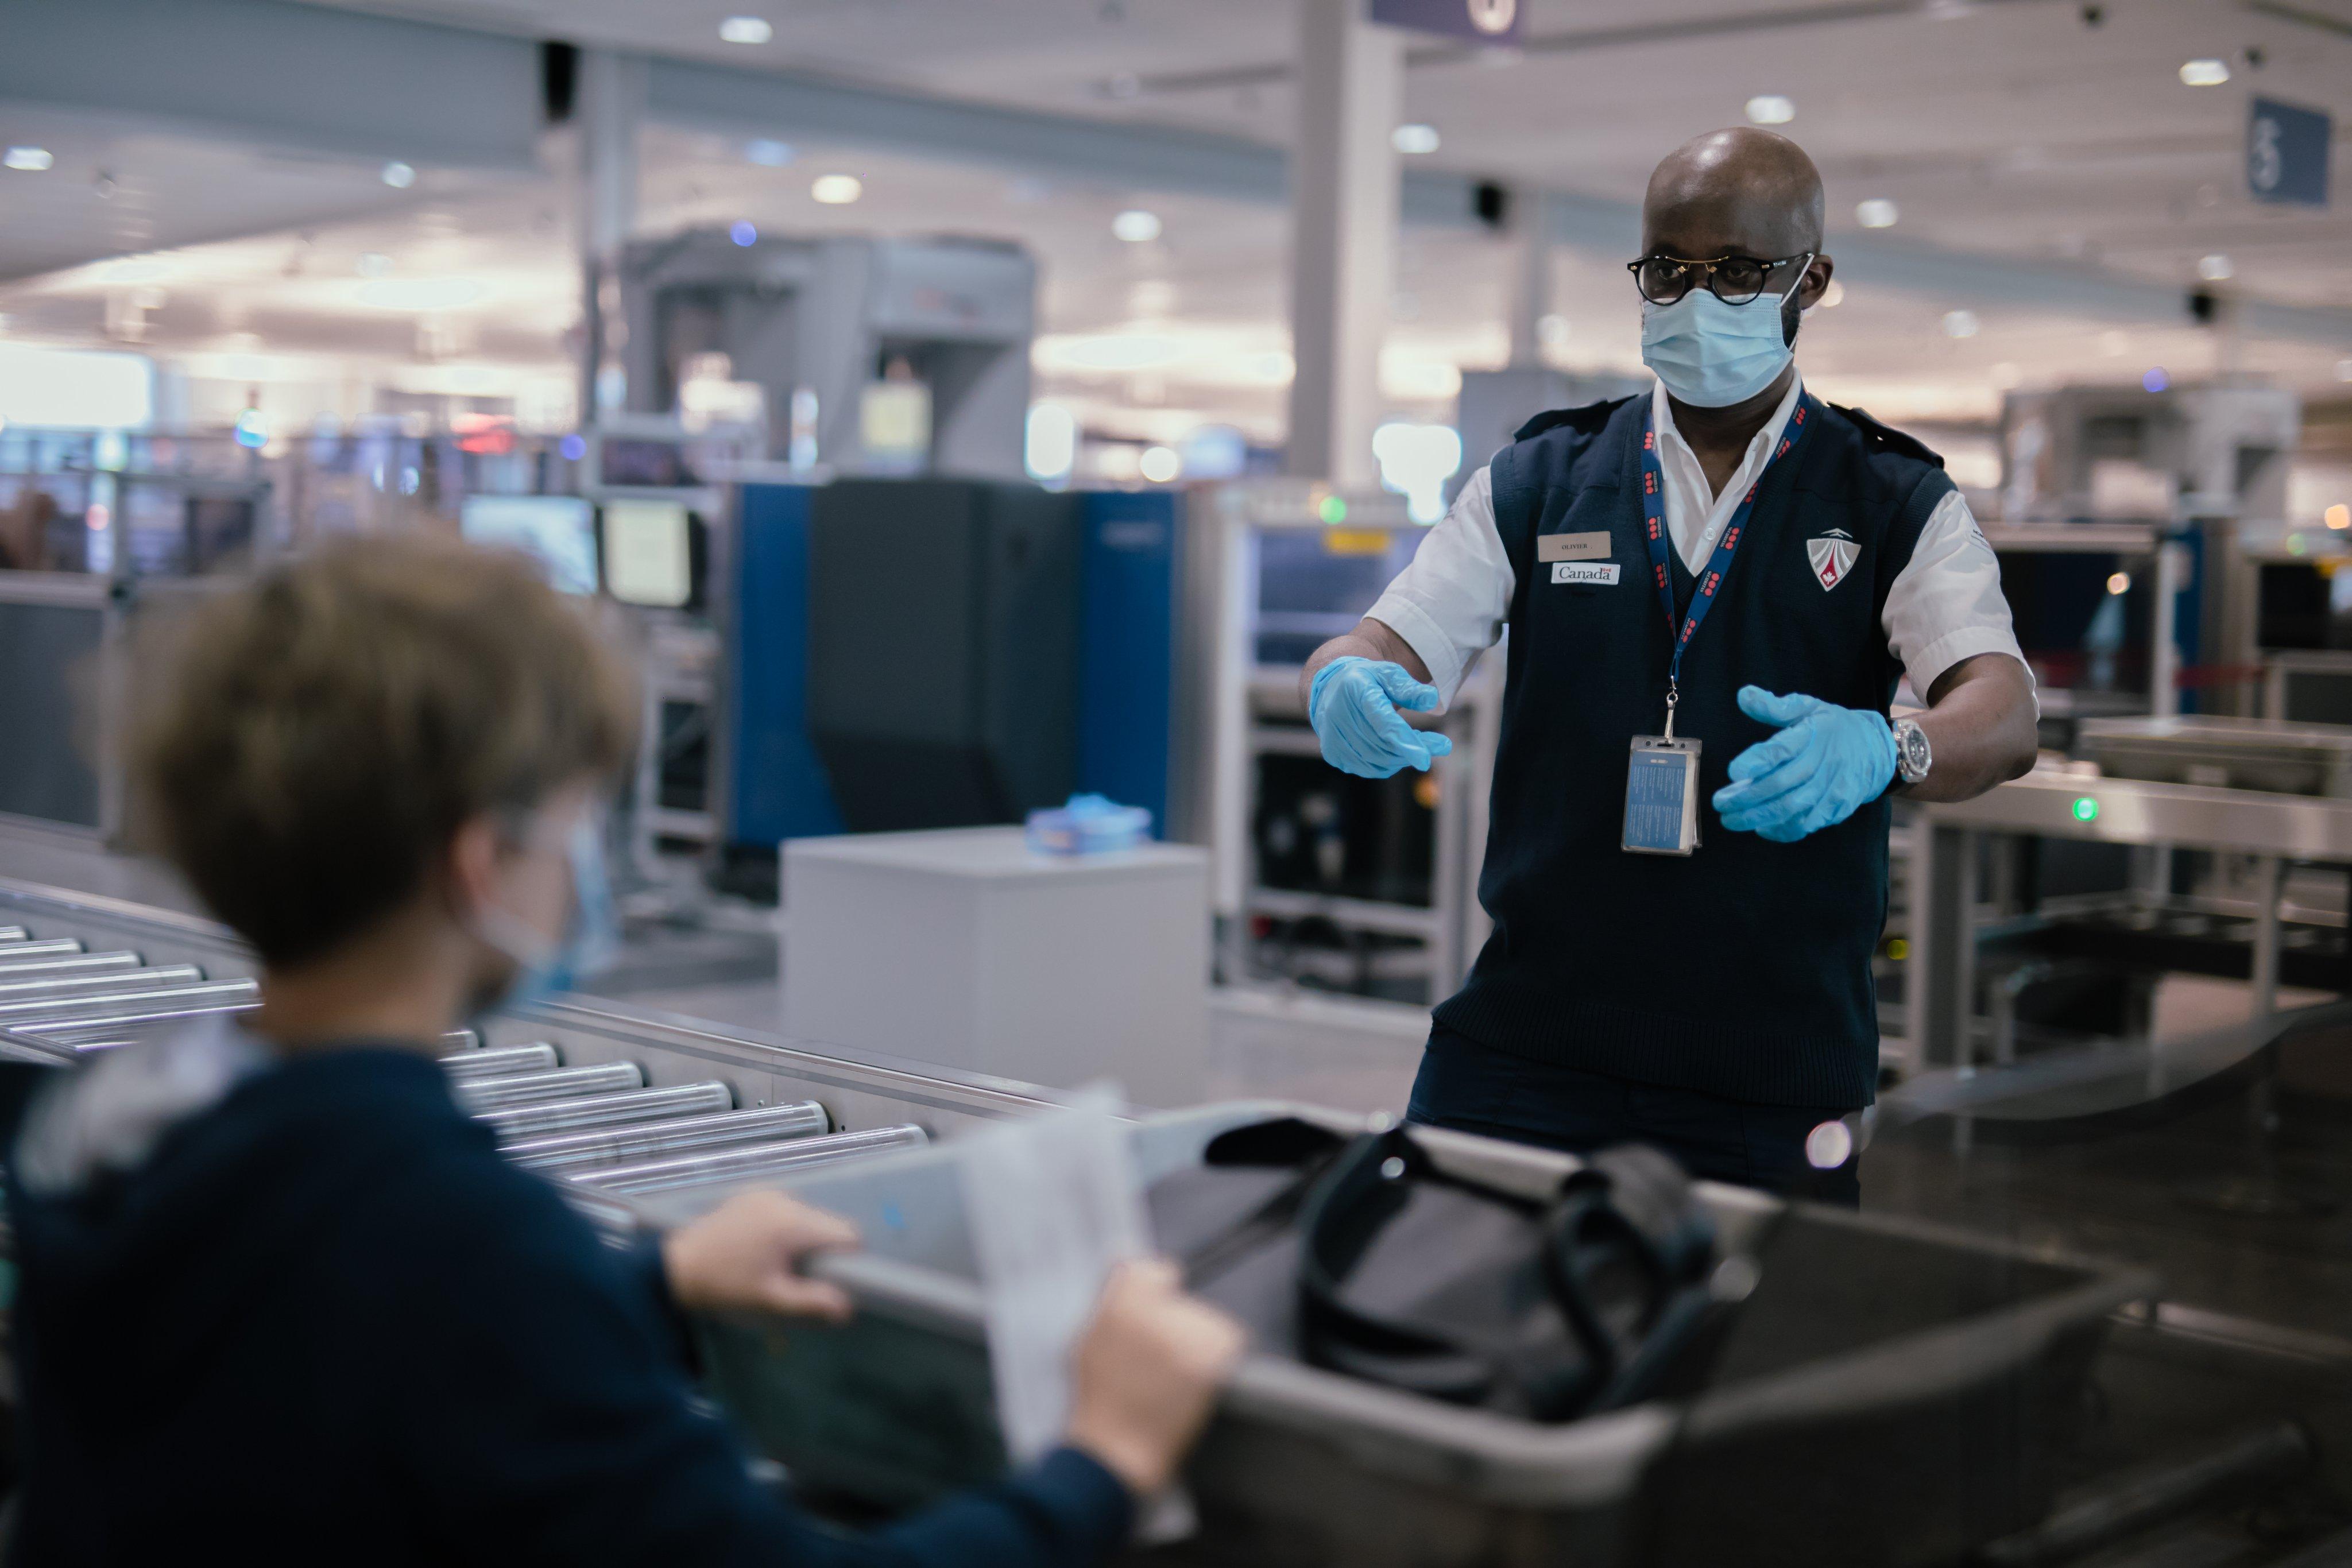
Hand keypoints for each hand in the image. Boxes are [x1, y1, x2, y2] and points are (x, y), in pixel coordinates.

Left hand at [661, 1190, 859, 1320]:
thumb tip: (847, 1308)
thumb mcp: (771, 1301)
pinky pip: (784, 1209)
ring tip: (776, 1263)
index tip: (832, 1278)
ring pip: (806, 1216)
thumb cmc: (727, 1287)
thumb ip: (813, 1302)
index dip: (848, 1258)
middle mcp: (784, 1200)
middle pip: (827, 1223)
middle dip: (822, 1250)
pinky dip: (783, 1226)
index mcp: (793, 1224)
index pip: (847, 1233)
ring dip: (802, 1238)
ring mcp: (766, 1194)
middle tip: (798, 1275)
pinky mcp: (751, 1194)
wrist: (676, 1269)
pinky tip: (762, 1247)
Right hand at [1064, 1258, 1245, 1497]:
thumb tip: (1125, 1263)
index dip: (1161, 1288)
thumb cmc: (1098, 1402)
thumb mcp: (1087, 1342)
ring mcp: (1182, 1333)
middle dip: (1177, 1326)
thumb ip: (1109, 1301)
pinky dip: (1220, 1356)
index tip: (1163, 1306)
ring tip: (1177, 1378)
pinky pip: (1228, 1340)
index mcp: (1119, 1303)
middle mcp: (1152, 1309)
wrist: (1116, 1452)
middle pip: (1183, 1301)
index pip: (1154, 1271)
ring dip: (1198, 1343)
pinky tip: (1200, 1380)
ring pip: (1206, 1322)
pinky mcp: (1207, 1358)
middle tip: (1164, 1361)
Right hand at [1308, 657, 1454, 778]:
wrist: (1330, 688)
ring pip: (1378, 761)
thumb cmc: (1366, 679)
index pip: (1383, 722)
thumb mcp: (1388, 673)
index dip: (1404, 742)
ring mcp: (1333, 738)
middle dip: (1416, 748)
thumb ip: (1408, 687)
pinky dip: (1388, 763)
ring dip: (1403, 756)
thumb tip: (1432, 699)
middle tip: (1442, 745)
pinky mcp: (1333, 754)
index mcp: (1356, 690)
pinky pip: (1369, 768)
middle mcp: (1339, 716)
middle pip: (1384, 745)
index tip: (1425, 759)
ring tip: (1416, 743)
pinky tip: (1395, 749)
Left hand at [1712, 685, 1896, 842]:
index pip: (1783, 748)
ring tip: (1731, 820)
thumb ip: (1775, 706)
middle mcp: (1823, 763)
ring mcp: (1832, 788)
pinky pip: (1807, 824)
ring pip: (1792, 809)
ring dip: (1758, 818)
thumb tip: (1743, 695)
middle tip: (1720, 803)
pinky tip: (1762, 828)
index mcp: (1813, 734)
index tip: (1733, 771)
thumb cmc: (1832, 727)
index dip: (1757, 761)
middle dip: (1747, 798)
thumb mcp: (1808, 707)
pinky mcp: (1837, 808)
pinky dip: (1782, 830)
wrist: (1876, 750)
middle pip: (1781, 785)